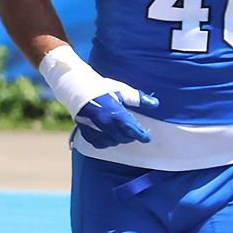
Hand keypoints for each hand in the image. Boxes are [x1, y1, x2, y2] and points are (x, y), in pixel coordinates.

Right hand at [37, 46, 155, 148]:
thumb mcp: (121, 91)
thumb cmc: (101, 88)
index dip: (141, 136)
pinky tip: (109, 137)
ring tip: (122, 134)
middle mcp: (106, 125)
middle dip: (131, 136)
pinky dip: (106, 142)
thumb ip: (139, 99)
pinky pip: (99, 143)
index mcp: (116, 115)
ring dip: (119, 139)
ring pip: (112, 142)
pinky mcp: (86, 132)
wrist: (78, 88)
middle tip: (134, 133)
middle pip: (123, 138)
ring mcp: (95, 129)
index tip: (147, 138)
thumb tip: (155, 104)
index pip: (132, 130)